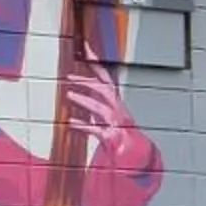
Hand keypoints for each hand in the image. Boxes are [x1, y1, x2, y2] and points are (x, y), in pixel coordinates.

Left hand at [66, 63, 155, 177]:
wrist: (136, 156)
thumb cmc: (120, 135)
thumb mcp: (107, 115)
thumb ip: (94, 101)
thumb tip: (76, 88)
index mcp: (117, 102)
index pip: (106, 77)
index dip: (96, 62)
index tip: (85, 48)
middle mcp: (119, 110)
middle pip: (106, 90)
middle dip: (89, 81)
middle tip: (70, 77)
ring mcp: (116, 124)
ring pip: (102, 107)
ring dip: (85, 100)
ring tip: (69, 95)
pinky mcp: (112, 139)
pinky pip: (97, 130)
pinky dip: (83, 125)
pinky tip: (71, 122)